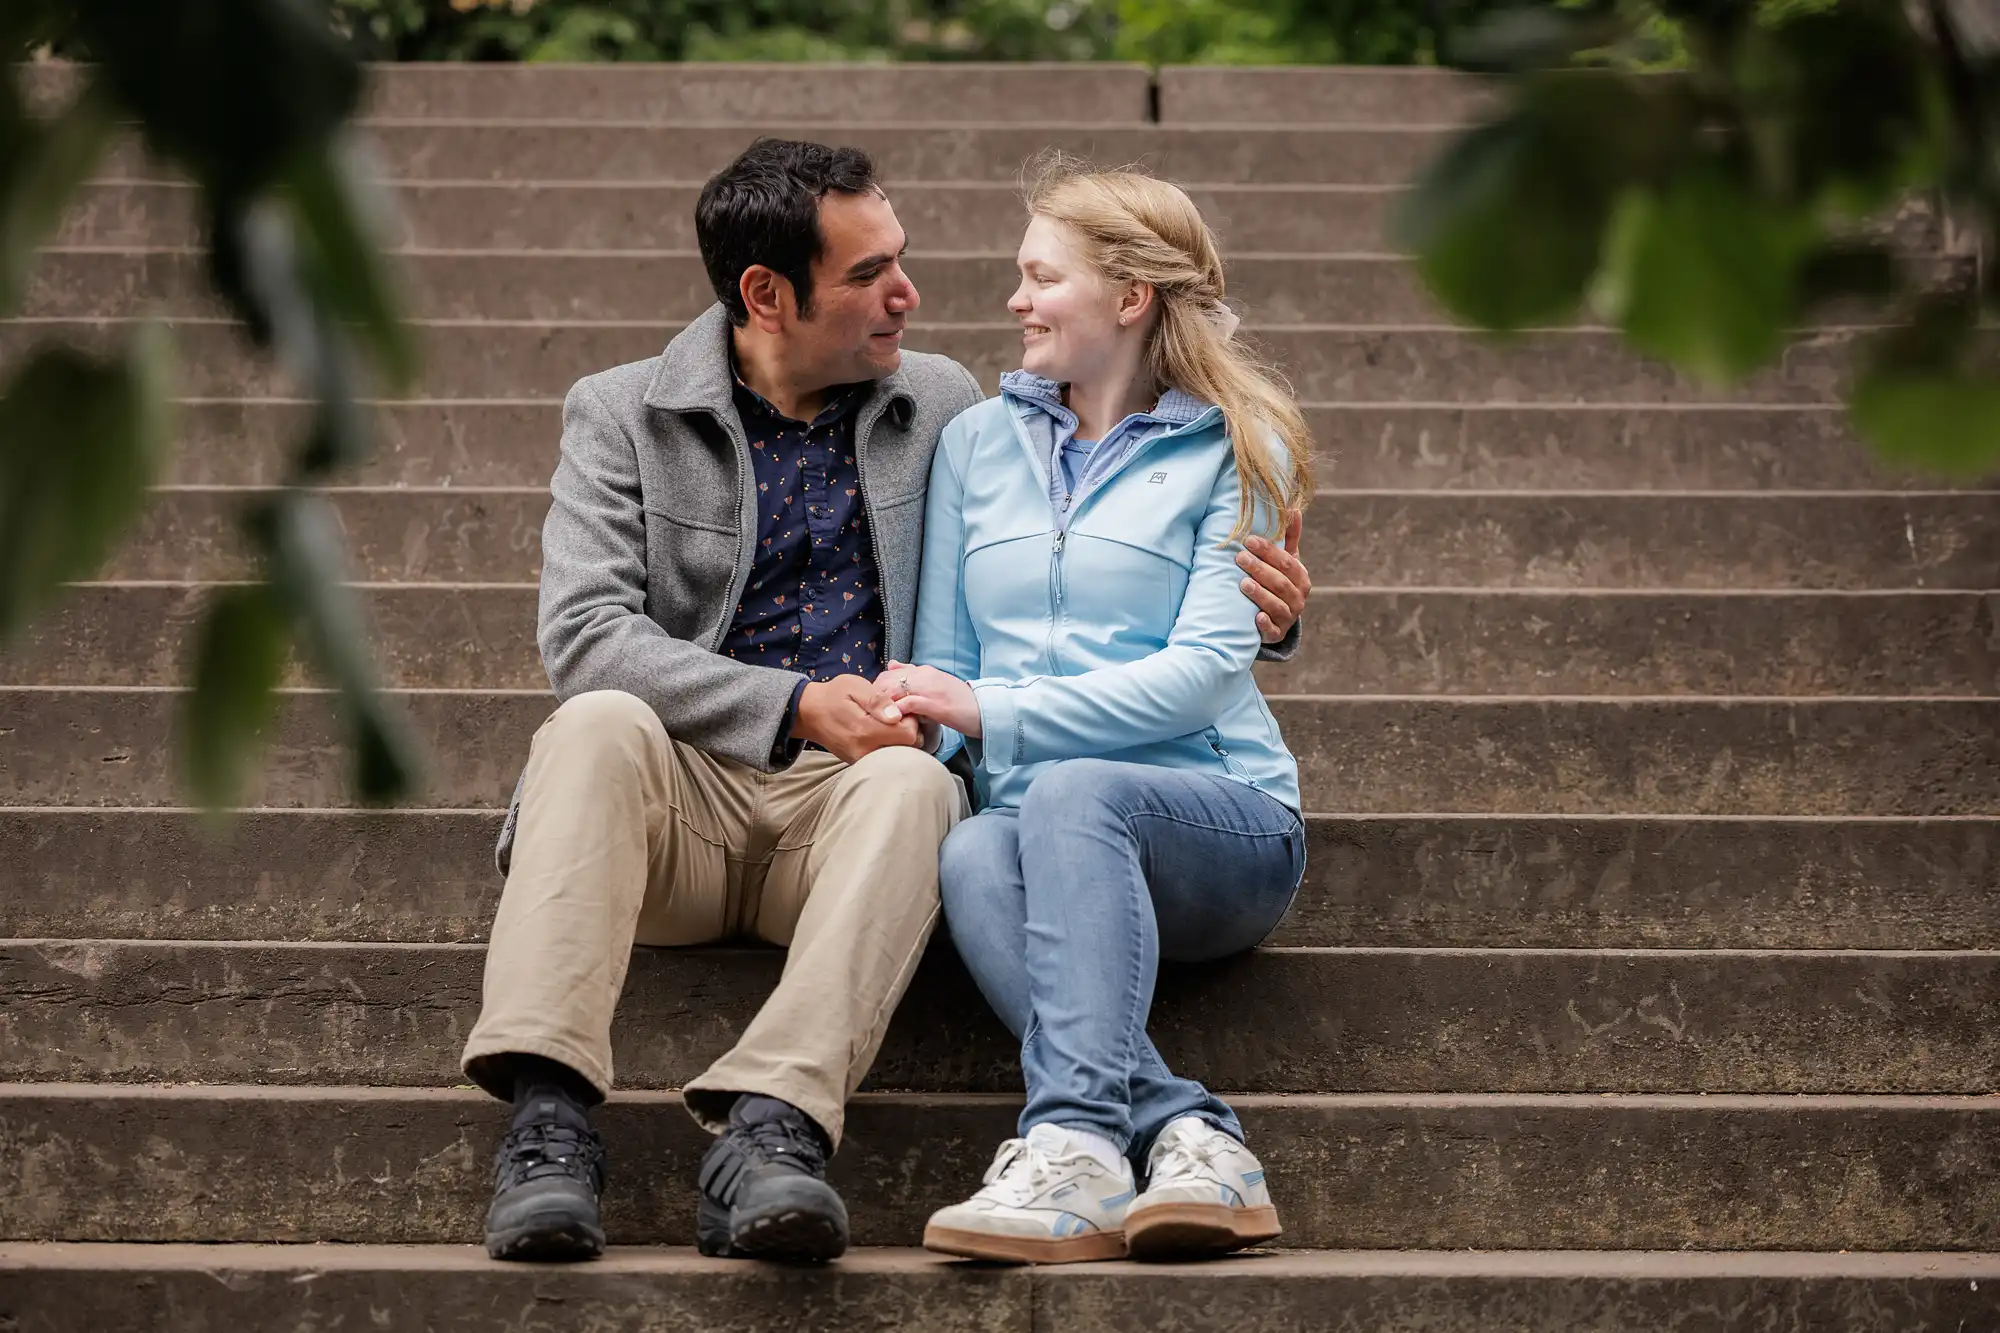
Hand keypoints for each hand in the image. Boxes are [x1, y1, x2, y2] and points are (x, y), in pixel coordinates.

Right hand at [793, 676, 919, 763]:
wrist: (808, 713)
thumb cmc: (833, 695)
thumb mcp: (854, 686)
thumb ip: (877, 700)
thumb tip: (897, 715)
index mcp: (866, 730)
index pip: (909, 734)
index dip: (911, 719)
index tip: (901, 708)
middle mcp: (865, 751)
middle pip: (908, 748)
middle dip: (909, 730)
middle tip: (896, 715)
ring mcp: (862, 760)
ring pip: (898, 755)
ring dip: (900, 739)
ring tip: (887, 723)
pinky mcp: (859, 763)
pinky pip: (886, 758)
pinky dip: (890, 746)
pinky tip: (880, 732)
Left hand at [870, 662, 981, 738]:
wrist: (984, 711)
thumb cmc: (959, 702)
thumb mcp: (934, 684)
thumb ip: (913, 675)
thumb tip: (891, 664)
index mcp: (924, 671)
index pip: (889, 673)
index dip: (878, 689)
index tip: (877, 706)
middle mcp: (925, 675)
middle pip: (887, 680)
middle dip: (876, 698)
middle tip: (875, 715)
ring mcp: (930, 689)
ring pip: (895, 689)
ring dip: (884, 704)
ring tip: (879, 719)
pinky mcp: (936, 704)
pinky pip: (909, 703)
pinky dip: (898, 710)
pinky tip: (894, 720)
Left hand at [1239, 509, 1309, 643]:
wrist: (1279, 618)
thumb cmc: (1280, 581)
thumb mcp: (1287, 561)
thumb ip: (1289, 538)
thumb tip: (1293, 507)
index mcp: (1301, 578)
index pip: (1287, 562)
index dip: (1268, 551)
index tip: (1248, 540)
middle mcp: (1298, 598)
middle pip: (1280, 582)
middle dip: (1260, 569)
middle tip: (1240, 558)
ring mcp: (1288, 617)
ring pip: (1276, 605)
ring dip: (1261, 594)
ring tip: (1243, 584)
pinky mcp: (1277, 634)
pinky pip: (1273, 630)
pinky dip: (1265, 624)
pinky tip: (1256, 617)